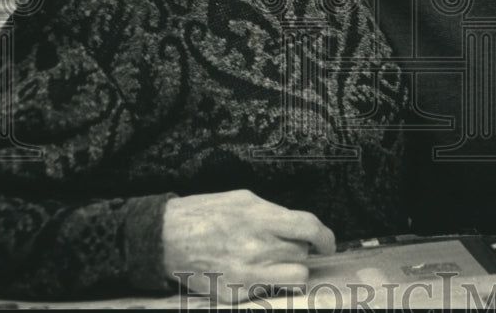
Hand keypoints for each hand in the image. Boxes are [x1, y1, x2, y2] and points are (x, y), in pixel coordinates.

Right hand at [162, 189, 334, 300]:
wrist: (167, 239)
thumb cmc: (205, 213)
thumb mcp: (243, 200)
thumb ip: (273, 213)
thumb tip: (296, 225)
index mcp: (261, 218)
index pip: (309, 228)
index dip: (326, 237)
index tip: (327, 243)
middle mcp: (258, 248)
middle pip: (302, 254)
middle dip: (299, 250)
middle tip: (284, 246)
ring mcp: (249, 274)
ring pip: (295, 277)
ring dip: (291, 270)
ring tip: (276, 263)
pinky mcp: (238, 294)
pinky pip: (271, 291)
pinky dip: (269, 283)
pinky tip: (253, 272)